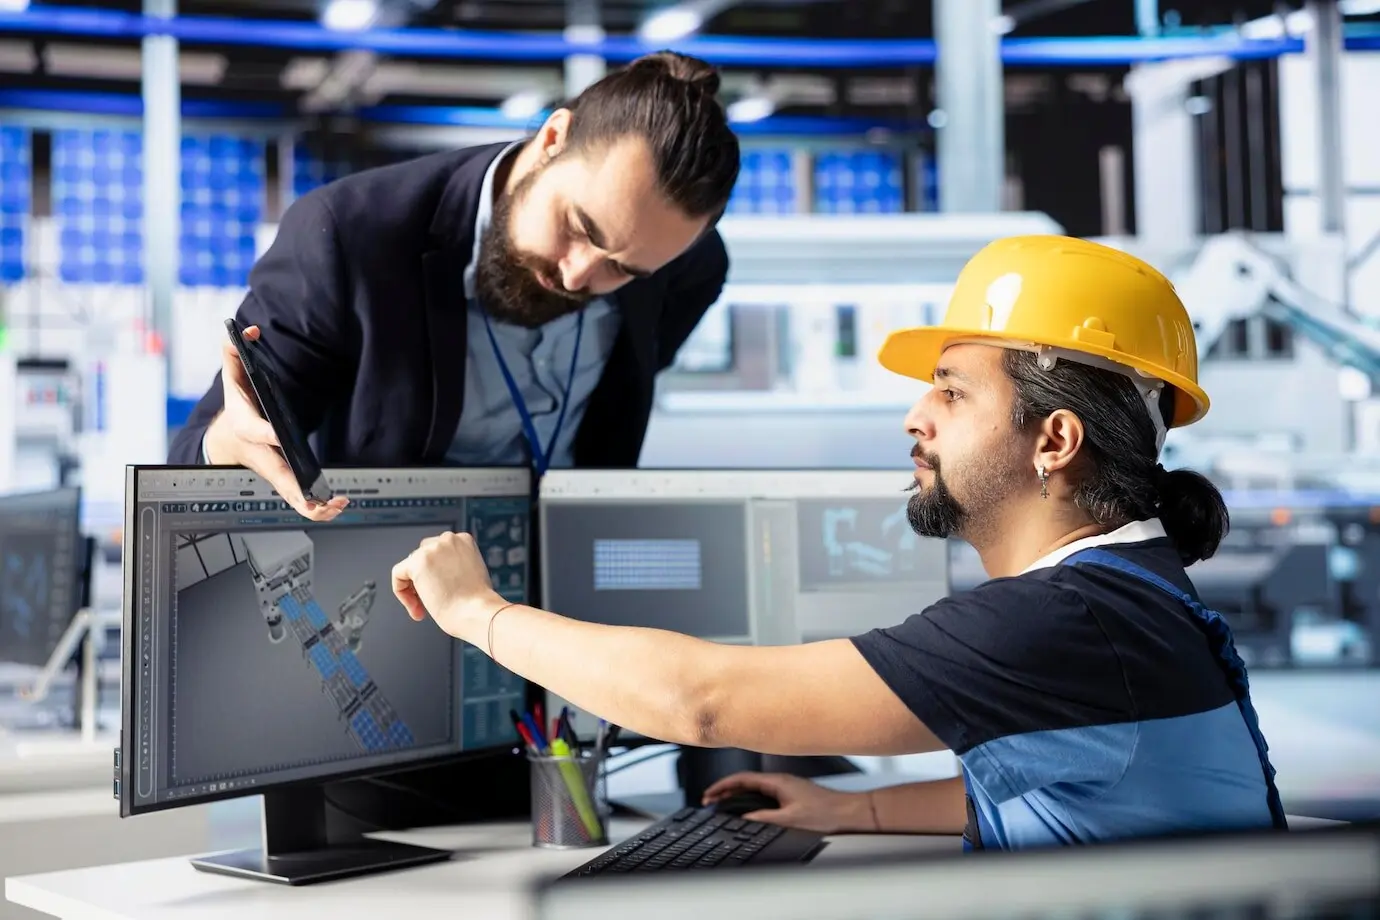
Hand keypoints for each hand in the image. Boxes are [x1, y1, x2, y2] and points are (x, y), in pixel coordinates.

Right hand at [205, 324, 347, 521]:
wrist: (227, 439)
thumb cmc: (236, 406)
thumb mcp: (232, 374)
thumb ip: (235, 349)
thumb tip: (249, 331)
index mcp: (249, 429)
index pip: (259, 431)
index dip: (268, 433)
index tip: (277, 434)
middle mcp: (264, 455)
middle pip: (280, 479)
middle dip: (300, 491)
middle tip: (321, 498)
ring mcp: (275, 473)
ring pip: (293, 499)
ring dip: (315, 508)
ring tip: (339, 504)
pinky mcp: (286, 482)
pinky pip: (301, 501)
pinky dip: (318, 508)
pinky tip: (338, 504)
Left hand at [391, 532, 506, 641]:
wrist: (477, 612)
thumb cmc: (477, 602)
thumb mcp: (472, 573)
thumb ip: (454, 566)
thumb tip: (436, 574)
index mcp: (464, 540)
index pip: (438, 552)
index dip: (435, 574)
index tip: (440, 591)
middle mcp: (448, 539)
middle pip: (422, 556)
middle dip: (423, 579)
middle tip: (428, 601)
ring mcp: (432, 549)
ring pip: (409, 566)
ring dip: (414, 589)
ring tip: (423, 608)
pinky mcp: (417, 562)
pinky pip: (398, 574)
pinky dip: (401, 591)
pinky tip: (415, 606)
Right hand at [701, 772, 872, 834]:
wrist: (848, 813)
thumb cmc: (826, 814)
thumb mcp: (790, 819)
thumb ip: (764, 818)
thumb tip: (743, 820)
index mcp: (777, 782)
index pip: (742, 779)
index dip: (722, 786)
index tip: (709, 794)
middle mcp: (780, 781)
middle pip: (745, 782)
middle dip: (725, 790)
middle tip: (709, 801)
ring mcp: (785, 787)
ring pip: (753, 788)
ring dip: (736, 795)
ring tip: (721, 804)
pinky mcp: (790, 795)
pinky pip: (762, 794)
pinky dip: (748, 799)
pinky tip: (745, 809)